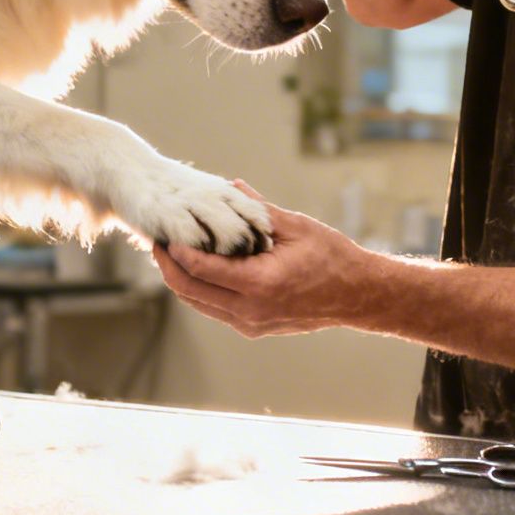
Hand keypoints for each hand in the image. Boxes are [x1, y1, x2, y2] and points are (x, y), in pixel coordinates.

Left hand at [152, 182, 387, 337]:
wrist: (358, 295)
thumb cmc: (332, 257)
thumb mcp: (295, 227)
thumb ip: (257, 210)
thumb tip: (230, 187)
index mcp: (259, 283)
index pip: (200, 268)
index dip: (176, 249)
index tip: (164, 230)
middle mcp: (250, 310)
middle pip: (190, 291)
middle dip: (168, 267)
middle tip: (156, 242)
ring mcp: (251, 323)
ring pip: (199, 304)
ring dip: (181, 279)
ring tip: (170, 253)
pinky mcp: (254, 327)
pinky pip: (215, 309)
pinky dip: (201, 289)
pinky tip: (197, 268)